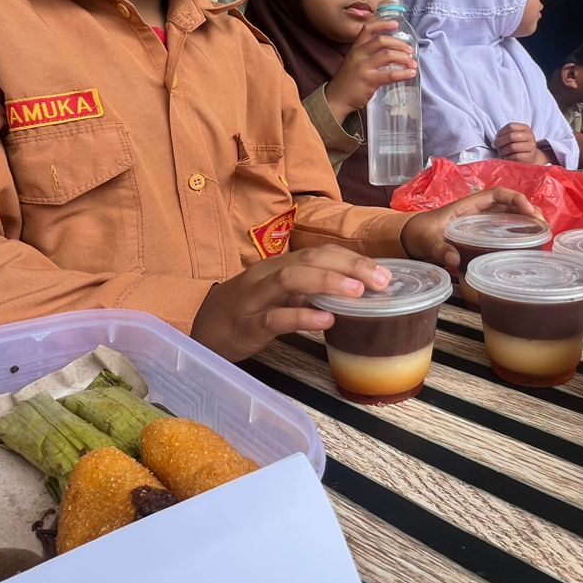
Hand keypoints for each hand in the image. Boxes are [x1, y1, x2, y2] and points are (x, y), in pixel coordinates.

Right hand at [191, 247, 391, 361]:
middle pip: (309, 260)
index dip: (352, 259)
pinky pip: (274, 318)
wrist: (199, 329)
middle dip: (349, 266)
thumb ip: (309, 291)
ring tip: (358, 292)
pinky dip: (302, 317)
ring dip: (327, 283)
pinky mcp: (246, 326)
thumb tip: (353, 290)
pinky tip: (326, 320)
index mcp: (278, 266)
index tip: (384, 271)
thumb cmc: (245, 310)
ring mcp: (254, 299)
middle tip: (381, 279)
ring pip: (290, 280)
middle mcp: (266, 276)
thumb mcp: (278, 295)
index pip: (319, 253)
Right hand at [326, 18, 417, 119]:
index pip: (368, 29)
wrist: (336, 99)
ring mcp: (363, 67)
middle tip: (409, 50)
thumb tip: (389, 51)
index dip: (382, 24)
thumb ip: (366, 55)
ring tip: (413, 63)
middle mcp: (358, 55)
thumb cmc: (347, 82)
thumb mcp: (353, 62)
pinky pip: (390, 74)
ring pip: (388, 55)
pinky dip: (403, 73)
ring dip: (404, 58)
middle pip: (382, 41)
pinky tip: (411, 73)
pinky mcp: (369, 80)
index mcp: (355, 48)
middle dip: (399, 44)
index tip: (395, 24)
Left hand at [401, 188, 537, 270]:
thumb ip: (438, 249)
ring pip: (510, 218)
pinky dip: (518, 235)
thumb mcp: (427, 241)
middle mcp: (478, 213)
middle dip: (529, 211)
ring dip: (527, 223)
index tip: (529, 211)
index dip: (515, 199)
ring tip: (543, 235)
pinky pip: (503, 232)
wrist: (411, 240)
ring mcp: (481, 225)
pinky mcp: (480, 237)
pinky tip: (528, 246)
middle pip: (509, 205)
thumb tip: (454, 259)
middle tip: (544, 226)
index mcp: (467, 206)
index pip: (497, 194)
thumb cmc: (419, 234)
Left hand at [494, 122, 543, 162]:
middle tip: (496, 147)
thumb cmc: (519, 146)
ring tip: (501, 153)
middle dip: (500, 142)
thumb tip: (494, 143)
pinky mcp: (530, 156)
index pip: (511, 126)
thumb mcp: (514, 137)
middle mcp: (530, 136)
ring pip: (513, 147)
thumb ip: (505, 136)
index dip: (501, 132)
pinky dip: (508, 158)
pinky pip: (516, 156)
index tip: (496, 138)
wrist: (530, 157)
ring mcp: (531, 146)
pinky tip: (506, 158)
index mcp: (525, 128)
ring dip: (503, 151)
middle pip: (511, 136)